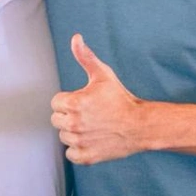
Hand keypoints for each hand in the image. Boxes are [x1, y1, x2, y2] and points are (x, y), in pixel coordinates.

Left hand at [51, 34, 145, 164]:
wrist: (140, 125)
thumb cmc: (120, 99)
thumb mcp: (103, 74)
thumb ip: (85, 57)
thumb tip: (76, 38)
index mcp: (72, 103)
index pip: (55, 103)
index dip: (69, 101)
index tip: (84, 102)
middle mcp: (72, 124)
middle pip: (57, 120)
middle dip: (69, 116)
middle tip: (89, 114)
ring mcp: (78, 141)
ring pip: (64, 136)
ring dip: (74, 132)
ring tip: (93, 126)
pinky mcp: (85, 157)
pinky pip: (70, 153)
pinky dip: (79, 149)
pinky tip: (92, 140)